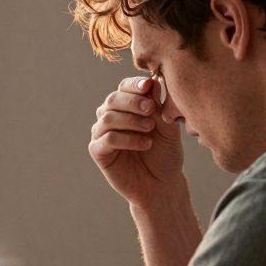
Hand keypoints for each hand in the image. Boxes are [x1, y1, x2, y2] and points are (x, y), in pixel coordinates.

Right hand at [89, 74, 183, 206]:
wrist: (161, 184)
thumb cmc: (165, 153)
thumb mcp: (167, 128)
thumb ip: (159, 106)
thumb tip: (153, 81)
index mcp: (127, 106)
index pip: (124, 87)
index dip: (135, 85)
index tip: (148, 86)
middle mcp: (110, 116)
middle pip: (112, 99)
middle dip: (132, 101)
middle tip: (150, 109)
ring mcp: (101, 133)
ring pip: (107, 118)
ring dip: (131, 120)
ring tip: (150, 128)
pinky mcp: (98, 151)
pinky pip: (106, 139)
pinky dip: (126, 139)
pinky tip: (145, 144)